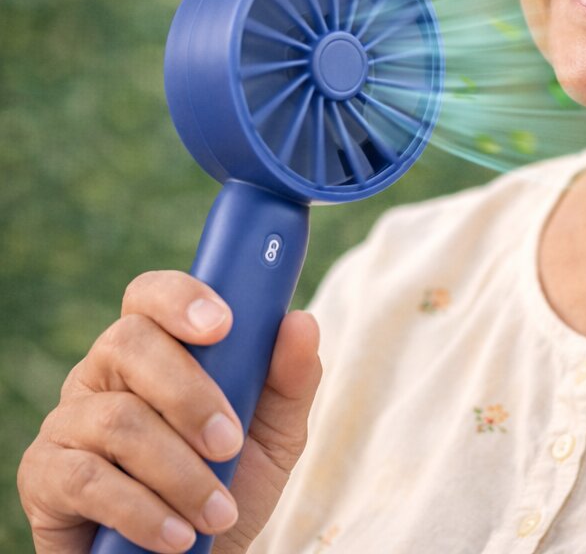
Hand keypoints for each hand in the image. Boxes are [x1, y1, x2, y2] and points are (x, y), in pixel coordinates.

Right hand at [17, 270, 321, 553]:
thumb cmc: (231, 484)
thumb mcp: (274, 434)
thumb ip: (290, 379)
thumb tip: (301, 322)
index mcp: (157, 346)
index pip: (152, 294)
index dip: (181, 298)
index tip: (223, 324)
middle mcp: (105, 371)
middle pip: (130, 344)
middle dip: (189, 394)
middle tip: (229, 442)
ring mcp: (69, 420)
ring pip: (117, 419)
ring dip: (179, 470)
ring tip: (218, 511)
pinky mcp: (45, 476)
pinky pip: (88, 479)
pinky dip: (143, 510)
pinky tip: (177, 536)